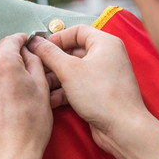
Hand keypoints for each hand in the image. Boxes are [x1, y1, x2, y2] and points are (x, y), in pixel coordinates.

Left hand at [0, 33, 52, 158]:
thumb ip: (34, 62)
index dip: (22, 40)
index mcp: (3, 62)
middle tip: (21, 65)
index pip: (11, 39)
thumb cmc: (30, 124)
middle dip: (7, 52)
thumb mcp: (42, 87)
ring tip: (9, 81)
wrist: (8, 153)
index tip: (26, 43)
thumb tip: (27, 51)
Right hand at [28, 25, 158, 158]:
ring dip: (55, 78)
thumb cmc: (102, 96)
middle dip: (53, 61)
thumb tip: (35, 42)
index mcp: (104, 43)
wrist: (122, 128)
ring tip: (42, 86)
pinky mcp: (99, 92)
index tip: (41, 47)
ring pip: (73, 70)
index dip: (57, 38)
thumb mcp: (69, 70)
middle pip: (73, 51)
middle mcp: (106, 56)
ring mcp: (103, 75)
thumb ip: (49, 53)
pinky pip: (78, 85)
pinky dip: (64, 90)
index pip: (77, 31)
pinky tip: (51, 100)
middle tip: (37, 67)